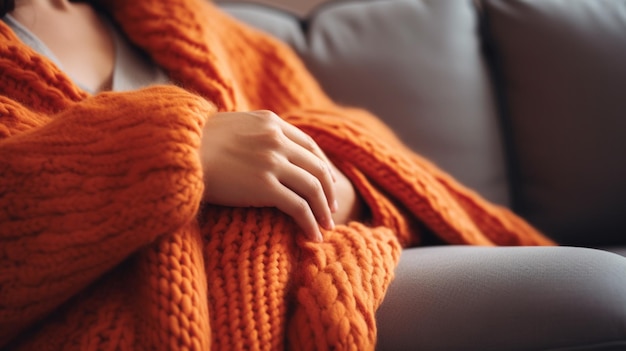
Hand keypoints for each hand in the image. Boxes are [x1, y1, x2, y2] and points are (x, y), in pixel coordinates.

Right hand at [200, 110, 336, 240]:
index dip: (323, 167)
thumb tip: (262, 148)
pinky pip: (299, 207)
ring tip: (326, 227)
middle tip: (332, 210)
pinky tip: (313, 236)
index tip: (328, 184)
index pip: (310, 146)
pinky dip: (310, 223)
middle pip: (317, 168)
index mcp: (271, 122)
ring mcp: (272, 162)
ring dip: (323, 211)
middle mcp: (277, 140)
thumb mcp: (232, 127)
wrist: (176, 152)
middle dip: (328, 192)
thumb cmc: (196, 144)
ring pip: (313, 189)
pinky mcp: (265, 186)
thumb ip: (254, 134)